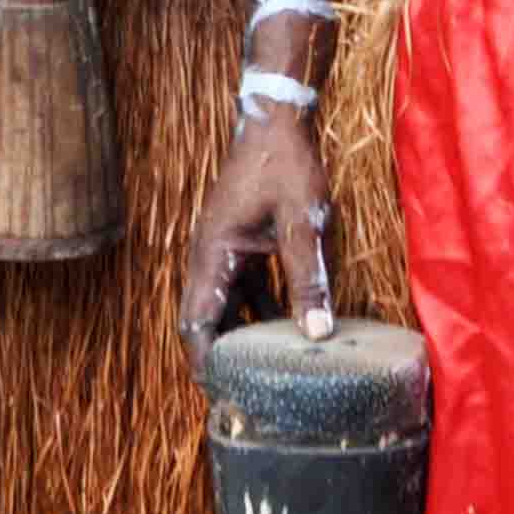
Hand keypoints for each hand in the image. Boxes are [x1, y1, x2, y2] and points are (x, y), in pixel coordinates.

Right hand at [176, 105, 335, 377]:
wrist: (278, 118)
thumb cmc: (286, 165)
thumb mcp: (302, 224)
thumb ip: (308, 280)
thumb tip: (317, 335)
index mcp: (212, 254)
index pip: (195, 322)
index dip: (205, 361)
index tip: (222, 394)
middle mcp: (210, 255)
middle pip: (207, 319)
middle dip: (223, 357)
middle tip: (248, 396)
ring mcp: (224, 248)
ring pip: (227, 305)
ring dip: (245, 334)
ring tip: (270, 372)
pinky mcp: (242, 242)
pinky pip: (245, 287)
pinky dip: (261, 309)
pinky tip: (290, 327)